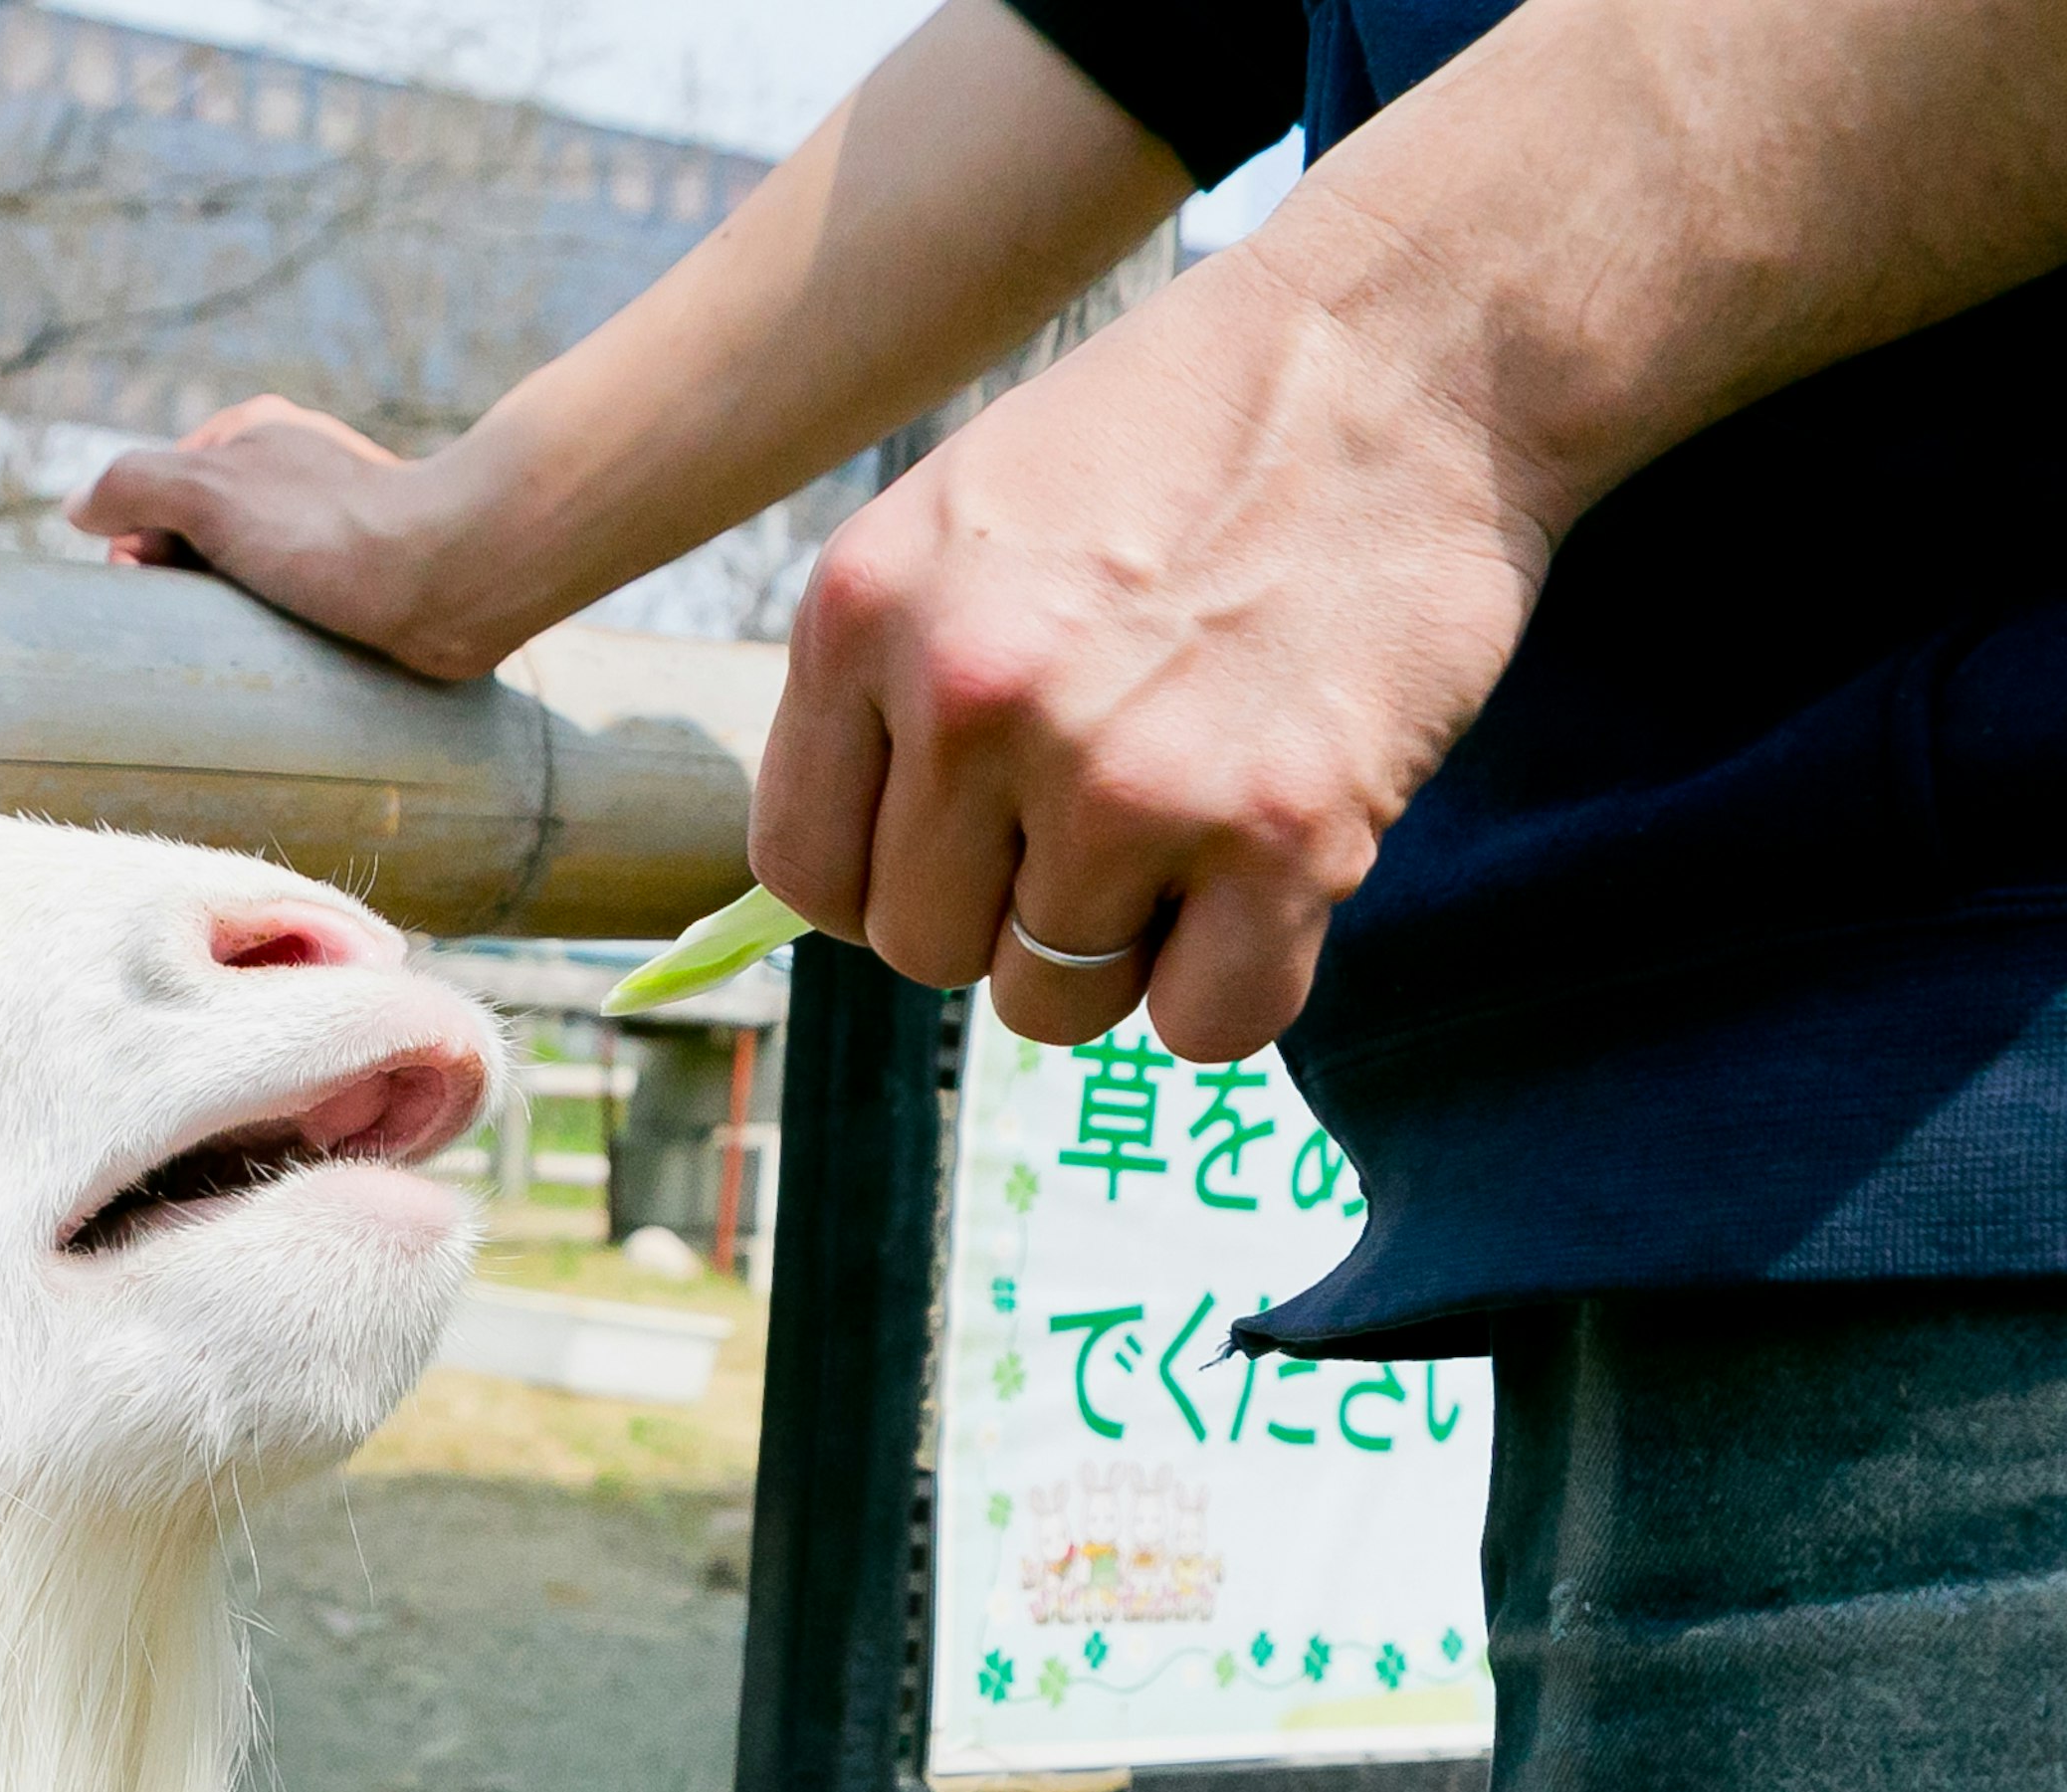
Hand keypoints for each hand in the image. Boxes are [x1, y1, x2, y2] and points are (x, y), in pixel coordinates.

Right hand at [65, 398, 510, 681]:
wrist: (451, 577)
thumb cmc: (327, 531)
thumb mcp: (206, 492)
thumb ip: (131, 487)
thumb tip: (79, 508)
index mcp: (254, 435)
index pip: (158, 487)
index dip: (134, 538)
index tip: (143, 579)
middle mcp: (293, 471)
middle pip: (199, 531)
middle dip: (179, 575)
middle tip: (189, 616)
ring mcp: (329, 525)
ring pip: (246, 572)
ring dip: (226, 609)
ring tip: (236, 640)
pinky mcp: (364, 578)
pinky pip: (296, 605)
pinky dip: (276, 628)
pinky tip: (279, 652)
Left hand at [752, 246, 1553, 1060]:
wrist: (1410, 343)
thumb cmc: (1186, 430)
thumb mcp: (964, 516)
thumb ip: (890, 684)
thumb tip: (855, 878)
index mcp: (863, 616)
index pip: (803, 871)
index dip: (884, 883)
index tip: (963, 848)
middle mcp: (972, 701)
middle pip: (924, 951)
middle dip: (1004, 914)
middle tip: (1103, 815)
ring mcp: (1123, 776)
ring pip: (1054, 1004)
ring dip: (1125, 946)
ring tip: (1192, 816)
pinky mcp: (1281, 832)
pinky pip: (1206, 1026)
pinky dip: (1237, 981)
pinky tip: (1268, 876)